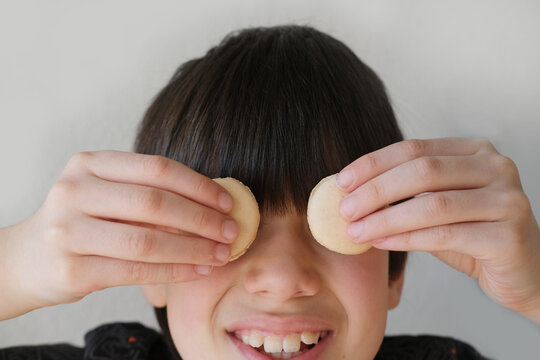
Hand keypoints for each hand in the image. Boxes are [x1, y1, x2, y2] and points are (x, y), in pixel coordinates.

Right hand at [0, 151, 236, 319]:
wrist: (28, 258)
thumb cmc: (83, 221)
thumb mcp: (106, 193)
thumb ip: (148, 192)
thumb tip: (214, 203)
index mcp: (90, 163)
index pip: (157, 168)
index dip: (199, 185)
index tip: (228, 202)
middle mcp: (75, 191)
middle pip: (154, 202)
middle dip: (202, 218)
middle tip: (231, 231)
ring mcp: (68, 230)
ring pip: (147, 240)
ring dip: (193, 248)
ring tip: (221, 254)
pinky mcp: (72, 269)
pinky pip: (136, 270)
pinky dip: (174, 271)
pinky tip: (197, 270)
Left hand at [336, 138, 539, 323]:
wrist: (522, 272)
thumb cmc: (472, 234)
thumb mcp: (439, 205)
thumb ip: (407, 193)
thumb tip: (351, 192)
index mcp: (475, 151)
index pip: (415, 148)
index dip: (374, 164)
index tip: (341, 182)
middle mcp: (496, 167)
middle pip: (422, 171)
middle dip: (375, 191)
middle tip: (344, 210)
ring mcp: (507, 200)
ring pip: (432, 205)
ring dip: (385, 219)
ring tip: (355, 231)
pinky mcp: (509, 236)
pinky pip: (445, 235)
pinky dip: (406, 239)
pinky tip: (381, 243)